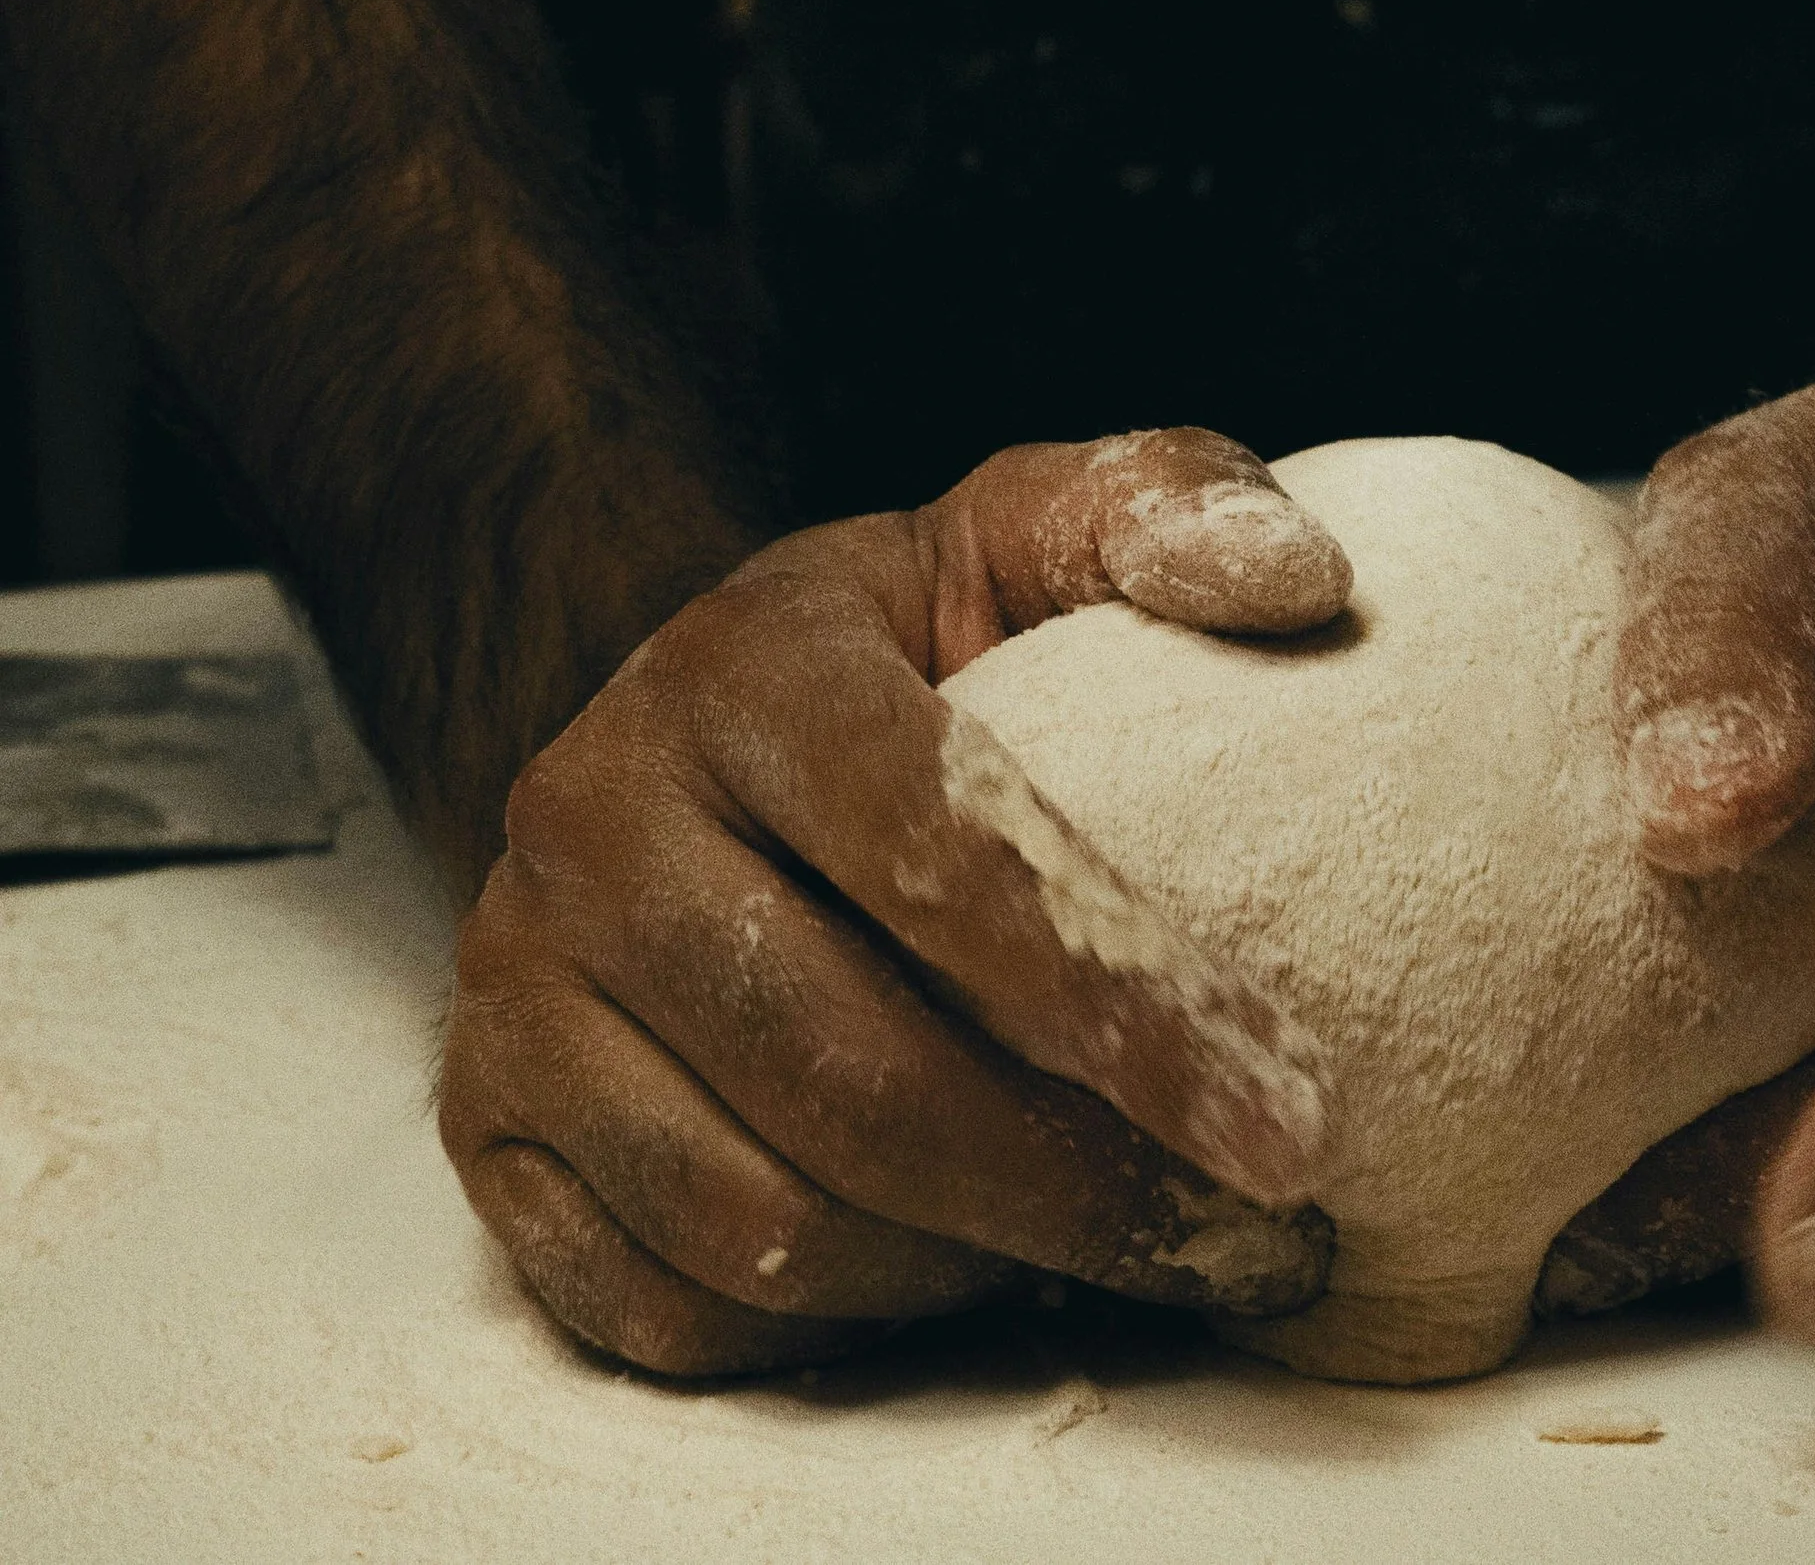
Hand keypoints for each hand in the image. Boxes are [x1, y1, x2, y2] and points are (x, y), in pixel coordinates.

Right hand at [439, 428, 1351, 1375]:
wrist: (702, 732)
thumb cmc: (912, 650)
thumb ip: (1163, 512)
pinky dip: (832, 1331)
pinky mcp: (484, 1122)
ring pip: (755, 1216)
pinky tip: (960, 1279)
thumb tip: (1298, 581)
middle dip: (1073, 1183)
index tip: (1288, 1118)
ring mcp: (516, 980)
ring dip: (966, 1272)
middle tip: (1247, 1238)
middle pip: (850, 1069)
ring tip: (1123, 1255)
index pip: (937, 848)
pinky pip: (665, 1305)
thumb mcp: (1030, 537)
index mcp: (741, 668)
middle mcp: (594, 815)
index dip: (1123, 999)